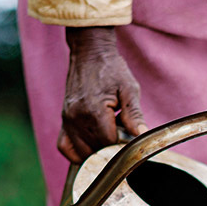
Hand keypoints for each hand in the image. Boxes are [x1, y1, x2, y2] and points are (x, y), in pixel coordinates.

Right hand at [58, 26, 146, 162]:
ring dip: (97, 150)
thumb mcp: (129, 89)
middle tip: (121, 132)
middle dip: (111, 148)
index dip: (122, 145)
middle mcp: (76, 118)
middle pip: (96, 151)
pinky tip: (92, 145)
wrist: (90, 52)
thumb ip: (134, 115)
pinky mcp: (64, 119)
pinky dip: (77, 152)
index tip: (129, 136)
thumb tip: (142, 135)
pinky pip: (65, 147)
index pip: (109, 144)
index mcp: (94, 111)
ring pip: (82, 153)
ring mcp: (67, 119)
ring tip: (109, 134)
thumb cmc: (112, 69)